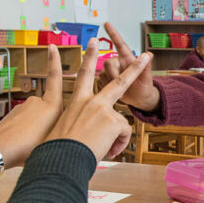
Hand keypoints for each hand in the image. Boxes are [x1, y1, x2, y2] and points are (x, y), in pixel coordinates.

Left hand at [0, 45, 62, 168]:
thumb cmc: (29, 146)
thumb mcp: (56, 138)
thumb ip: (66, 127)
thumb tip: (73, 126)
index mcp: (51, 106)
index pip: (54, 78)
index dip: (54, 62)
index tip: (52, 47)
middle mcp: (38, 102)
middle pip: (50, 107)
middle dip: (50, 120)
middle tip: (47, 136)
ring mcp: (24, 108)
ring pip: (38, 116)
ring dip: (38, 129)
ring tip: (36, 144)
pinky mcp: (15, 115)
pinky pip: (26, 122)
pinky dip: (28, 131)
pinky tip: (26, 143)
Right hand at [46, 39, 152, 160]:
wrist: (60, 159)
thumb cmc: (59, 150)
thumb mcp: (68, 131)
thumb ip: (85, 126)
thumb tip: (98, 135)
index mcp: (77, 102)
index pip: (83, 75)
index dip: (88, 58)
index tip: (92, 43)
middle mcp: (90, 102)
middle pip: (117, 81)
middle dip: (133, 68)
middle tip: (144, 56)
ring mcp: (103, 109)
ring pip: (124, 120)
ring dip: (119, 136)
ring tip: (107, 146)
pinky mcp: (112, 121)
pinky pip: (124, 135)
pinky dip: (118, 145)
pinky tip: (107, 151)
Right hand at [98, 22, 159, 111]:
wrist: (139, 99)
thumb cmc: (145, 87)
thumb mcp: (147, 78)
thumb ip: (146, 67)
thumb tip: (149, 54)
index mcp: (128, 60)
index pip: (120, 44)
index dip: (113, 34)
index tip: (106, 23)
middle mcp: (118, 63)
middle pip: (108, 62)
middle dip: (113, 74)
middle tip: (122, 85)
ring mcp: (111, 71)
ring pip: (102, 73)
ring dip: (111, 83)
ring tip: (122, 89)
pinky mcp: (104, 79)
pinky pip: (100, 81)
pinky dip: (107, 87)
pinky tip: (115, 91)